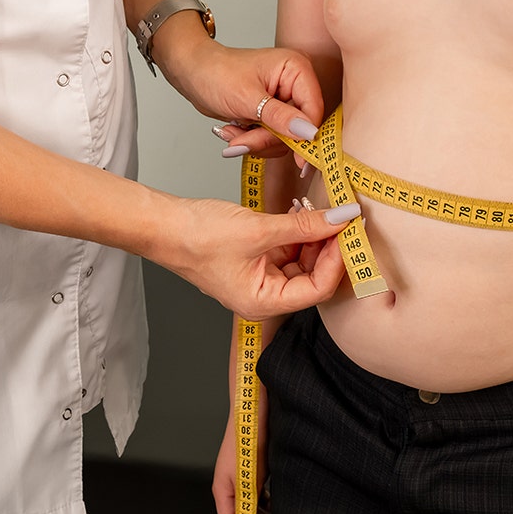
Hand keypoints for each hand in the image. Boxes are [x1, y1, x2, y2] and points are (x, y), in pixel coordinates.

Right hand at [150, 197, 356, 319]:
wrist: (162, 225)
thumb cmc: (197, 237)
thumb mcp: (257, 229)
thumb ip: (303, 226)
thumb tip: (340, 219)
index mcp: (263, 303)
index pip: (317, 289)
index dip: (337, 261)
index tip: (349, 232)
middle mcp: (264, 296)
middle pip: (313, 277)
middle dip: (330, 248)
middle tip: (345, 218)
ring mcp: (260, 277)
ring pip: (303, 261)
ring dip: (315, 237)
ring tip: (325, 210)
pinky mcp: (256, 259)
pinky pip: (288, 249)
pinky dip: (299, 232)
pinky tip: (304, 212)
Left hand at [162, 37, 324, 159]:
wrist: (193, 74)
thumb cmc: (216, 73)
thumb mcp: (247, 98)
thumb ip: (279, 117)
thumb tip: (308, 133)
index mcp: (296, 69)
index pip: (314, 110)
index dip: (306, 137)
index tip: (298, 161)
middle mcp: (295, 84)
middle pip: (298, 128)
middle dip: (267, 139)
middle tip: (242, 141)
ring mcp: (284, 100)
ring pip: (285, 138)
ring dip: (257, 141)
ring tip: (232, 132)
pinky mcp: (273, 114)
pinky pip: (272, 138)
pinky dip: (252, 139)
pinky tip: (234, 129)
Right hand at [214, 410, 272, 513]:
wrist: (253, 411)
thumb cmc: (245, 439)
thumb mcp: (248, 480)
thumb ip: (246, 506)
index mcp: (222, 490)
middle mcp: (230, 486)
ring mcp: (241, 478)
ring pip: (251, 507)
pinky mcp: (253, 471)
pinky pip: (258, 495)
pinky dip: (267, 504)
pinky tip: (277, 506)